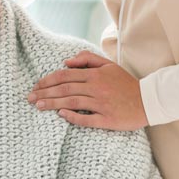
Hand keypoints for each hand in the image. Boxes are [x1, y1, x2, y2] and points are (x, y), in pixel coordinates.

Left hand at [27, 50, 147, 129]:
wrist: (148, 100)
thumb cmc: (126, 83)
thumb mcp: (108, 65)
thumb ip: (87, 59)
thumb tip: (65, 61)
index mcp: (95, 75)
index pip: (65, 75)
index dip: (48, 80)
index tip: (36, 86)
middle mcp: (96, 88)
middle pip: (65, 89)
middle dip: (44, 93)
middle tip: (29, 98)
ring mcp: (101, 104)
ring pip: (71, 102)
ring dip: (52, 104)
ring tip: (38, 106)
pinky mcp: (107, 119)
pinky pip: (86, 119)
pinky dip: (72, 117)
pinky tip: (61, 115)